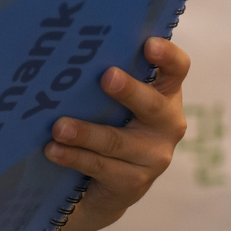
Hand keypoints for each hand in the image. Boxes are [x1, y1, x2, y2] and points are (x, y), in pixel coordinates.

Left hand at [42, 37, 188, 230]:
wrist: (108, 185)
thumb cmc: (110, 124)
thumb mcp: (115, 100)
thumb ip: (108, 78)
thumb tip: (69, 51)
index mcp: (166, 94)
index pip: (177, 69)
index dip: (168, 56)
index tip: (149, 44)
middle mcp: (167, 124)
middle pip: (152, 105)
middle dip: (129, 91)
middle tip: (106, 76)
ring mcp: (154, 157)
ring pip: (117, 141)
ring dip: (86, 133)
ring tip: (58, 127)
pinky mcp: (134, 183)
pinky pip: (101, 167)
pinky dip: (74, 157)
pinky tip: (53, 149)